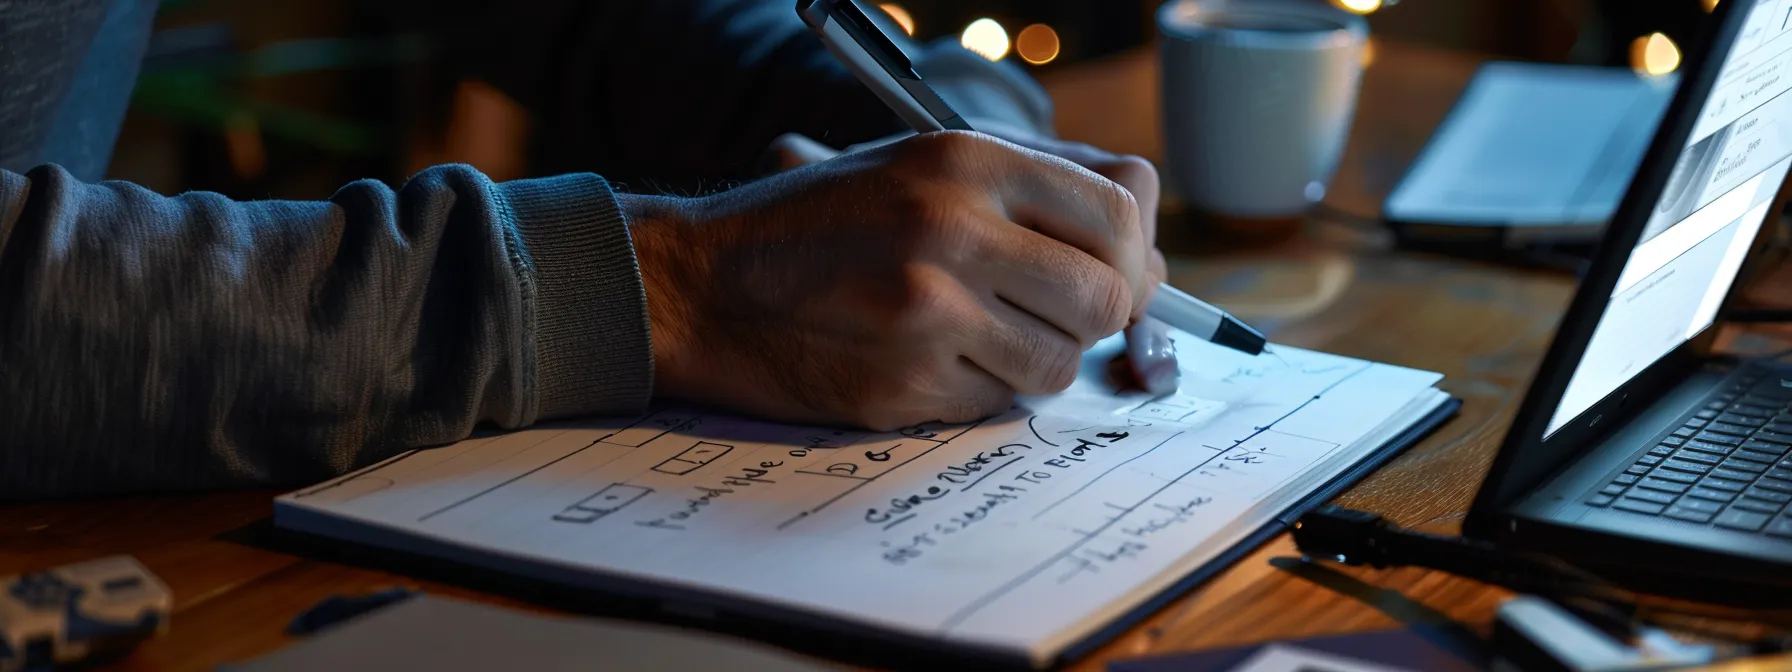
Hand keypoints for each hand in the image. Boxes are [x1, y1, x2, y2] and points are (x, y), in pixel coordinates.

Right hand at [624, 131, 1152, 429]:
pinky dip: (978, 391)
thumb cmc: (819, 224)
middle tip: (1051, 316)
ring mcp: (927, 311)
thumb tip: (1149, 246)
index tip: (1110, 272)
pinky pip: (994, 403)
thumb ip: (1033, 188)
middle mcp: (951, 228)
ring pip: (1057, 364)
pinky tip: (929, 360)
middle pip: (1105, 296)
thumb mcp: (918, 164)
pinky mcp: (903, 381)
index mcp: (963, 160)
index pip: (1116, 212)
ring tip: (979, 336)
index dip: (1128, 253)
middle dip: (1092, 318)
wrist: (704, 284)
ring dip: (1033, 361)